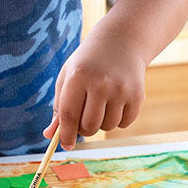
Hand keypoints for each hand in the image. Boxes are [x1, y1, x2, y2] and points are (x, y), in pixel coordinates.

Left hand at [46, 23, 146, 147]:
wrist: (120, 43)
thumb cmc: (86, 65)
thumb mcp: (68, 78)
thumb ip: (59, 108)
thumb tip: (50, 136)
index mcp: (78, 76)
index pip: (69, 114)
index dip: (66, 134)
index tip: (66, 145)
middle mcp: (101, 83)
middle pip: (89, 126)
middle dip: (84, 129)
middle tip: (83, 119)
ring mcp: (121, 89)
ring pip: (107, 127)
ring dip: (101, 124)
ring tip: (100, 104)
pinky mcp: (137, 95)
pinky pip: (124, 123)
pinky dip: (118, 120)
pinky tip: (115, 102)